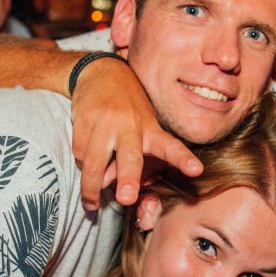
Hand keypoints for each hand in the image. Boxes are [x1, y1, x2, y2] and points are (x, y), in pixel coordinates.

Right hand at [70, 59, 201, 209]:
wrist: (101, 72)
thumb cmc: (127, 109)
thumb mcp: (142, 126)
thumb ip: (132, 159)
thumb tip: (108, 184)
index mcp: (150, 130)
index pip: (170, 147)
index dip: (182, 159)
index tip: (196, 170)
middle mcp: (130, 126)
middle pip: (129, 157)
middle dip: (128, 179)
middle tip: (126, 199)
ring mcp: (106, 122)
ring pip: (95, 162)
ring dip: (90, 187)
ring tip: (90, 203)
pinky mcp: (84, 119)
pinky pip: (79, 152)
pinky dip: (81, 163)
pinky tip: (85, 162)